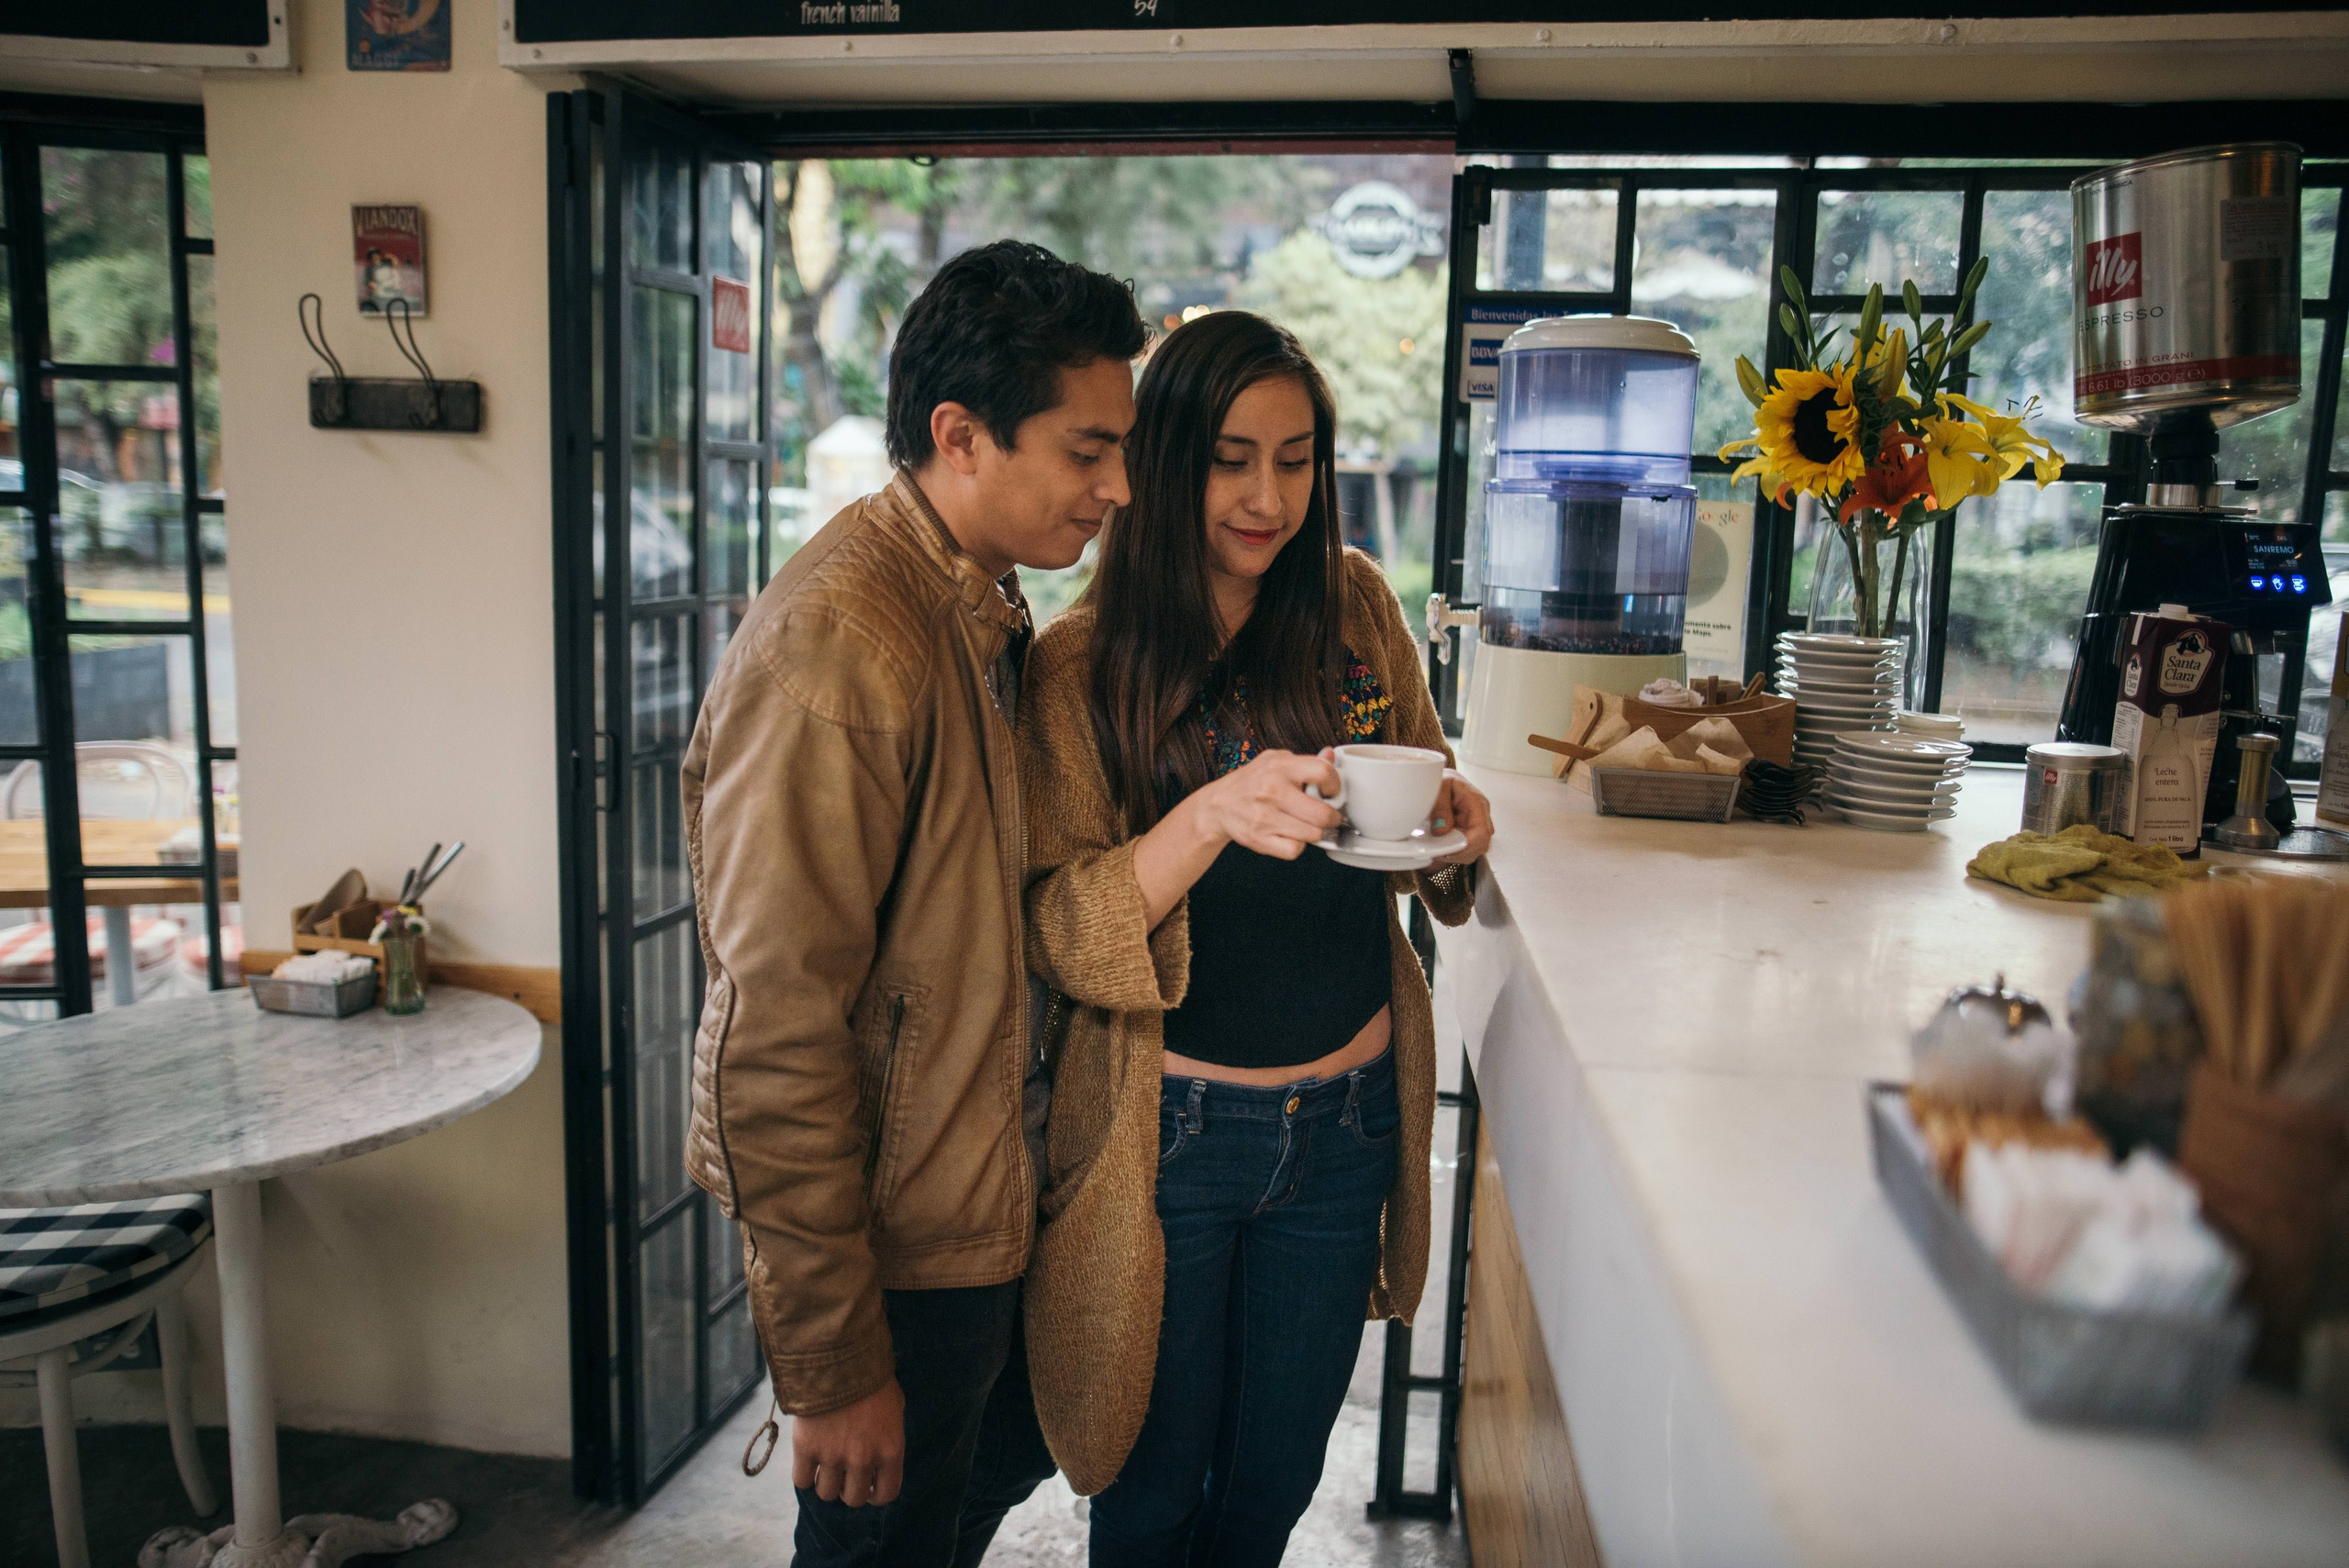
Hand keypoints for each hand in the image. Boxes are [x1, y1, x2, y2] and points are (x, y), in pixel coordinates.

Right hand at [791, 1378, 904, 1507]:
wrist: (839, 1357)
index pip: (886, 1494)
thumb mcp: (894, 1407)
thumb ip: (888, 1437)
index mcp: (890, 1451)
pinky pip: (802, 1481)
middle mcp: (863, 1460)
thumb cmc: (871, 1378)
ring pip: (827, 1493)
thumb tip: (881, 1457)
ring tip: (825, 1465)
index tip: (868, 1486)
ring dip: (826, 1482)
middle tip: (844, 1474)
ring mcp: (833, 1457)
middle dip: (849, 1488)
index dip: (875, 1494)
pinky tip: (808, 1460)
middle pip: (853, 1499)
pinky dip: (805, 1475)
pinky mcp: (806, 1449)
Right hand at [1190, 748, 1343, 860]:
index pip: (1324, 772)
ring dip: (1314, 833)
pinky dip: (1296, 845)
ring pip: (1313, 835)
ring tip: (1306, 825)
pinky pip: (1295, 850)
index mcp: (1279, 766)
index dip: (1335, 785)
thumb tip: (1330, 756)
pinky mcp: (1259, 839)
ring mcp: (1264, 816)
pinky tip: (1290, 835)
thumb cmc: (1251, 782)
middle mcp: (1272, 790)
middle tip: (1328, 817)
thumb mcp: (1275, 761)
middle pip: (1323, 814)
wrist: (1218, 805)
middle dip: (1331, 818)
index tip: (1332, 792)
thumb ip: (1304, 761)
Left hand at [1428, 771, 1493, 866]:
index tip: (1446, 849)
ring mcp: (1476, 826)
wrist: (1441, 778)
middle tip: (1438, 851)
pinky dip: (1453, 853)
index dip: (1466, 845)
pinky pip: (1466, 850)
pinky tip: (1441, 847)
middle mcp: (1481, 816)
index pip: (1482, 832)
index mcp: (1477, 802)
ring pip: (1474, 851)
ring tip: (1437, 849)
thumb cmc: (1442, 780)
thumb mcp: (1438, 787)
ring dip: (1456, 854)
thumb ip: (1440, 808)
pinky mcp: (1469, 833)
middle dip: (1459, 853)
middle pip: (1481, 845)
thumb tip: (1442, 831)